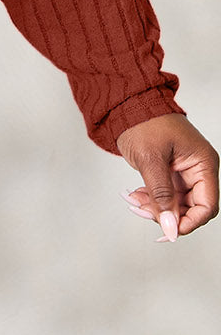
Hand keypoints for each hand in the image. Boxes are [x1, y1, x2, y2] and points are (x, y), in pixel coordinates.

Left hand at [116, 113, 218, 240]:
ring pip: (176, 203)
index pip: (207, 205)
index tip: (168, 230)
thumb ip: (161, 195)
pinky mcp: (171, 171)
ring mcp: (184, 170)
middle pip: (192, 207)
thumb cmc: (143, 121)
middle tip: (143, 211)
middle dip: (168, 214)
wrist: (126, 104)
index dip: (189, 222)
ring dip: (156, 207)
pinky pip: (166, 194)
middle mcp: (198, 168)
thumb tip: (170, 228)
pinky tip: (136, 195)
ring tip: (135, 201)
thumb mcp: (150, 160)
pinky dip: (152, 198)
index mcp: (203, 163)